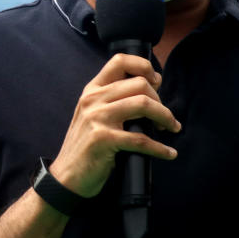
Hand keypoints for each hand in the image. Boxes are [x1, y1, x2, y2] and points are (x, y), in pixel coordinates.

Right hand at [50, 54, 180, 197]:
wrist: (66, 176)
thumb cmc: (86, 147)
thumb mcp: (94, 115)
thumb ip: (115, 99)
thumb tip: (152, 83)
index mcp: (92, 90)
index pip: (120, 61)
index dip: (144, 67)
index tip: (157, 81)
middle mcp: (93, 100)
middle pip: (139, 84)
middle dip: (161, 100)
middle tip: (166, 118)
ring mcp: (97, 119)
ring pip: (143, 105)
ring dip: (165, 117)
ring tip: (172, 128)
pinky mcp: (103, 140)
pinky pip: (141, 139)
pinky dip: (160, 148)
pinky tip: (168, 153)